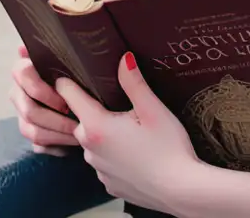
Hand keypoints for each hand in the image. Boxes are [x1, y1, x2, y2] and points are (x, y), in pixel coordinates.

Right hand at [10, 44, 79, 155]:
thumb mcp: (69, 63)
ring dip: (57, 136)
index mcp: (24, 70)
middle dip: (55, 120)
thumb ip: (52, 54)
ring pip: (31, 131)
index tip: (65, 101)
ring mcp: (22, 114)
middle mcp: (18, 92)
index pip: (23, 75)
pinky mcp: (31, 132)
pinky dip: (56, 147)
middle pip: (29, 111)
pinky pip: (38, 146)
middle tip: (77, 123)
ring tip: (79, 135)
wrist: (84, 94)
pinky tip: (72, 144)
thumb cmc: (75, 74)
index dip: (43, 91)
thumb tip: (22, 48)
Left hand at [55, 52, 204, 213]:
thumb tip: (123, 58)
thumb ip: (133, 82)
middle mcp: (90, 150)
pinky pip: (104, 162)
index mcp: (96, 126)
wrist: (181, 191)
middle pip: (80, 119)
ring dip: (102, 134)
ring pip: (92, 143)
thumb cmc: (169, 148)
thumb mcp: (153, 109)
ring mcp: (98, 170)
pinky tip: (133, 152)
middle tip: (114, 101)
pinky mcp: (109, 184)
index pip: (68, 95)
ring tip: (128, 129)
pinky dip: (113, 155)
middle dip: (91, 108)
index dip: (68, 81)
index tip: (71, 72)